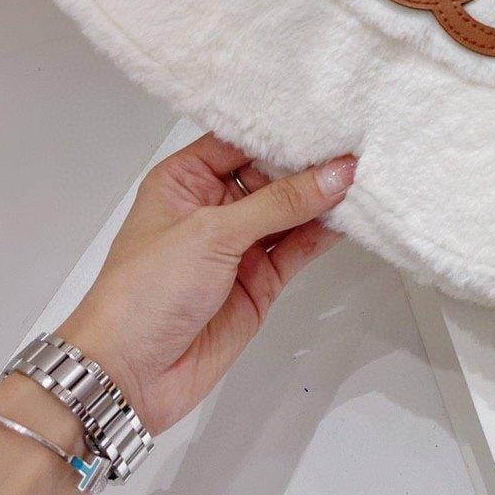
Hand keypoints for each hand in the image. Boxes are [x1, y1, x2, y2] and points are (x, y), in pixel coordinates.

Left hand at [58, 133, 355, 434]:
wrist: (128, 376)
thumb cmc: (147, 290)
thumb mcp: (212, 233)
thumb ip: (279, 203)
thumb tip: (337, 174)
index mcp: (186, 180)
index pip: (241, 142)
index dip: (282, 131)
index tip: (329, 118)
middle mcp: (214, 207)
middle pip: (272, 175)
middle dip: (311, 165)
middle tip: (358, 144)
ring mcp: (239, 246)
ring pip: (291, 212)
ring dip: (324, 199)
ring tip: (367, 175)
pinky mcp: (260, 281)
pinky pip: (298, 248)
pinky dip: (324, 234)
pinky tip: (353, 215)